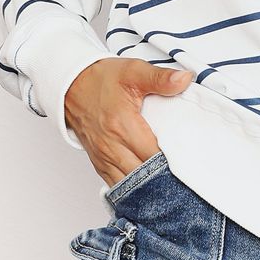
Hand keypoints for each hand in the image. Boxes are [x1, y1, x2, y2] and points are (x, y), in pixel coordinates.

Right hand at [64, 59, 194, 186]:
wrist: (71, 85)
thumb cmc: (101, 79)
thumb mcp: (133, 71)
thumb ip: (160, 78)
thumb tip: (185, 79)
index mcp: (122, 125)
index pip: (153, 155)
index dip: (173, 161)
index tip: (189, 160)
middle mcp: (111, 146)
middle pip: (143, 175)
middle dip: (163, 177)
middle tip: (183, 176)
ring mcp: (103, 157)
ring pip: (129, 185)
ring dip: (148, 186)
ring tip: (168, 184)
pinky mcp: (99, 162)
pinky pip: (117, 185)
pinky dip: (133, 188)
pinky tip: (147, 187)